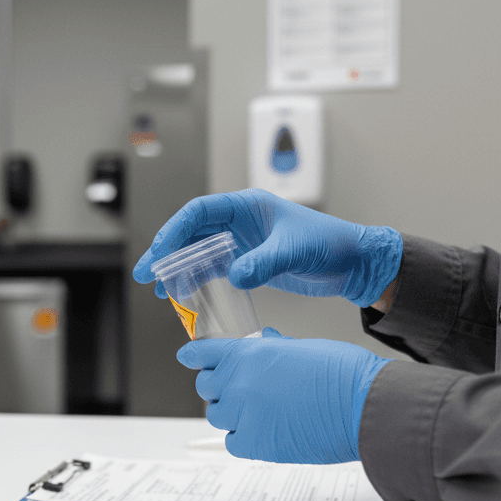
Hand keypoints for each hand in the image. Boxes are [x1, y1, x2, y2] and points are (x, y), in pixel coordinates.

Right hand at [132, 189, 401, 307]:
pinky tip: (184, 295)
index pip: (199, 212)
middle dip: (166, 252)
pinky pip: (213, 269)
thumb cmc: (332, 245)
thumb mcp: (295, 251)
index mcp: (248, 206)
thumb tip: (235, 275)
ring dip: (177, 269)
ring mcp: (242, 242)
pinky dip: (196, 280)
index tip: (159, 251)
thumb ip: (263, 262)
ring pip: (198, 252)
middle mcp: (240, 221)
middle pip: (191, 232)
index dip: (174, 230)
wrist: (354, 264)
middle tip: (146, 273)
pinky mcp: (248, 262)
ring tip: (158, 289)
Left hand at [177, 327, 389, 462]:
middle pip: (207, 386)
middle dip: (218, 386)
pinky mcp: (257, 444)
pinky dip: (242, 437)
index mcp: (249, 353)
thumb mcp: (302, 347)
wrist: (365, 406)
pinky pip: (233, 441)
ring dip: (230, 412)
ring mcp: (245, 414)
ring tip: (254, 411)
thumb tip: (262, 344)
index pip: (203, 352)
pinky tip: (261, 431)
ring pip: (217, 415)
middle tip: (236, 389)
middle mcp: (240, 382)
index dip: (194, 355)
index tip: (188, 357)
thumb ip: (272, 349)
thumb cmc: (343, 374)